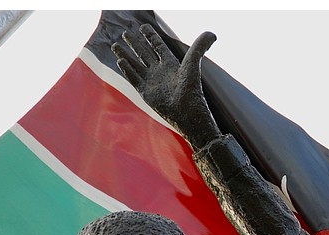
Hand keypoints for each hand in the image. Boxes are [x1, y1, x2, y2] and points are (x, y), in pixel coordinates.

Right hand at [112, 23, 221, 149]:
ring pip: (135, 65)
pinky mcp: (145, 92)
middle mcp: (160, 72)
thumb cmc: (191, 90)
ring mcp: (152, 82)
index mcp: (171, 64)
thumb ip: (200, 46)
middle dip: (135, 44)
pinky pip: (133, 78)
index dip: (151, 36)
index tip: (143, 27)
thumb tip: (212, 33)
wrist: (186, 113)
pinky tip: (119, 60)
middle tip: (125, 33)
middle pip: (144, 54)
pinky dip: (126, 69)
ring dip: (126, 54)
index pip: (159, 46)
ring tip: (115, 45)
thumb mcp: (193, 63)